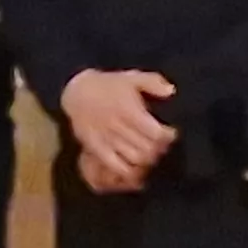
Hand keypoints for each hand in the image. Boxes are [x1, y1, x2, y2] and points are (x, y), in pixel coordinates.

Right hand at [62, 67, 176, 190]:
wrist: (77, 91)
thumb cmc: (108, 85)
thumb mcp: (131, 77)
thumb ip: (153, 82)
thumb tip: (170, 91)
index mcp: (128, 109)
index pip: (155, 132)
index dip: (167, 136)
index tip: (170, 133)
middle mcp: (117, 125)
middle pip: (147, 148)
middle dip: (159, 149)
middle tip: (161, 145)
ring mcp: (106, 138)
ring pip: (134, 159)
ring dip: (147, 160)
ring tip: (150, 155)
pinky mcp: (96, 148)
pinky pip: (116, 166)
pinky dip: (128, 170)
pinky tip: (134, 166)